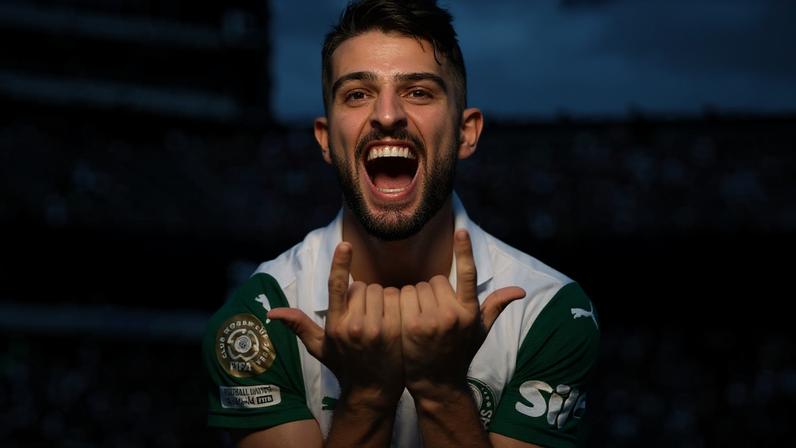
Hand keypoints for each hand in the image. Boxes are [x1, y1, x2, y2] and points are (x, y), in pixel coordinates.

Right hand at [268, 243, 403, 405]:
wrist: (372, 391)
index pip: (337, 287)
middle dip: (364, 295)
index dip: (339, 264)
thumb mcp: (319, 347)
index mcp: (334, 325)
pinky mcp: (394, 330)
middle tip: (365, 316)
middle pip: (362, 286)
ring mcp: (375, 328)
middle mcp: (352, 326)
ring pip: (380, 290)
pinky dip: (396, 302)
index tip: (345, 244)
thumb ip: (299, 325)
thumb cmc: (344, 366)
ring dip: (381, 298)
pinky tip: (393, 318)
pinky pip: (397, 299)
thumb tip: (271, 312)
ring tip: (378, 318)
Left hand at [399, 229, 525, 398]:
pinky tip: (403, 320)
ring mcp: (431, 320)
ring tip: (419, 320)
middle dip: (431, 293)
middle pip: (435, 281)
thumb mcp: (480, 331)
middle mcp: (453, 314)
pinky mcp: (410, 326)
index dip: (464, 251)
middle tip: (432, 316)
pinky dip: (400, 303)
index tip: (461, 230)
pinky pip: (401, 297)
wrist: (437, 384)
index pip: (468, 275)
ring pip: (416, 287)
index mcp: (470, 312)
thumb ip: (495, 306)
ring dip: (415, 298)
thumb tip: (521, 291)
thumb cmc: (459, 353)